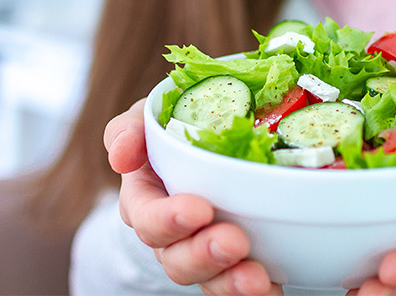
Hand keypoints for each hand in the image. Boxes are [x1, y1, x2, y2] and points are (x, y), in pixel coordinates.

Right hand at [104, 99, 281, 295]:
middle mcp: (170, 236)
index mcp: (145, 200)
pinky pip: (239, 288)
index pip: (145, 217)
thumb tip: (121, 155)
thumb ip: (129, 129)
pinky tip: (274, 286)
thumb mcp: (149, 118)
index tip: (198, 209)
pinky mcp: (233, 266)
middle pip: (176, 259)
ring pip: (209, 280)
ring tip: (256, 278)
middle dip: (203, 254)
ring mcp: (203, 254)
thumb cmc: (177, 129)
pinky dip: (259, 291)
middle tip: (233, 241)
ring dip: (230, 282)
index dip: (167, 219)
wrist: (219, 142)